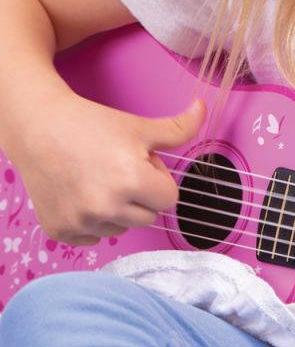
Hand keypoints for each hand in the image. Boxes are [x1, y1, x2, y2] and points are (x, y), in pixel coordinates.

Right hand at [9, 90, 205, 245]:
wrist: (39, 127)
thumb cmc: (92, 125)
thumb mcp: (140, 126)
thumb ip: (179, 128)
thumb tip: (204, 108)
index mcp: (131, 180)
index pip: (169, 199)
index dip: (159, 179)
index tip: (142, 164)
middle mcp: (106, 206)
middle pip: (149, 216)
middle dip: (142, 195)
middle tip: (120, 170)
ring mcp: (80, 221)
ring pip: (123, 228)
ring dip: (118, 209)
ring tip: (100, 180)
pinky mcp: (60, 231)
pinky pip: (95, 237)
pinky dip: (93, 221)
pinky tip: (82, 194)